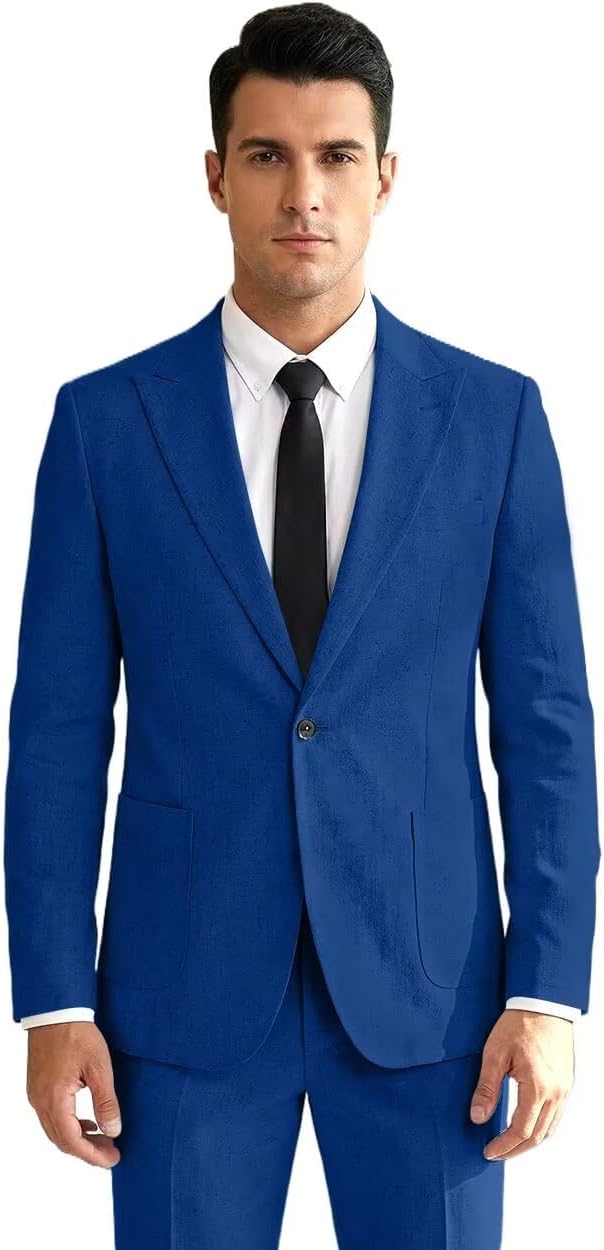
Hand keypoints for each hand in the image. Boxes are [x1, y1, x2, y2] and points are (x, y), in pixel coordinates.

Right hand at [26, 1021, 121, 1167]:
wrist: (55, 1010)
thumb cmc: (77, 1034)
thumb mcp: (99, 1067)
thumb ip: (106, 1101)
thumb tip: (113, 1130)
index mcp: (54, 1099)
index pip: (72, 1141)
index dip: (93, 1155)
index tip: (113, 1158)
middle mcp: (40, 1102)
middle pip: (62, 1141)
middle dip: (87, 1151)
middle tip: (112, 1152)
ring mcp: (36, 1095)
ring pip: (56, 1131)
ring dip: (78, 1139)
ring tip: (103, 1139)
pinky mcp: (37, 1087)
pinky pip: (51, 1117)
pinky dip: (69, 1126)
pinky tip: (87, 1122)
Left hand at [469, 1008, 574, 1159]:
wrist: (543, 1003)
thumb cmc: (519, 1024)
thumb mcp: (494, 1053)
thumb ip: (486, 1088)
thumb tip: (477, 1118)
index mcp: (538, 1087)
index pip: (521, 1131)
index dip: (504, 1146)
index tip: (488, 1151)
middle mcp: (556, 1093)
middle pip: (538, 1136)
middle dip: (515, 1150)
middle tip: (496, 1153)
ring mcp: (564, 1090)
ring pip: (550, 1129)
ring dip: (530, 1141)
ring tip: (509, 1144)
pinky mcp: (567, 1083)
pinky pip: (556, 1116)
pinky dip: (542, 1128)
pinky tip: (527, 1127)